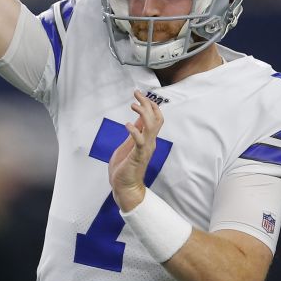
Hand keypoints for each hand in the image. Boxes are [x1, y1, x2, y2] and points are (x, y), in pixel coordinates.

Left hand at [110, 91, 163, 211]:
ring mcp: (145, 149)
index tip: (140, 94)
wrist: (124, 187)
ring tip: (133, 105)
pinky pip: (140, 141)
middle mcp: (150, 142)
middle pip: (155, 118)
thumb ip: (135, 133)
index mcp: (147, 139)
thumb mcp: (129, 144)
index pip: (155, 118)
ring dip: (143, 113)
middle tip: (137, 93)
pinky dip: (135, 131)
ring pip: (151, 126)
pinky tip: (127, 124)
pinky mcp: (138, 156)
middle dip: (147, 103)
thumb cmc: (124, 168)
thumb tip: (137, 119)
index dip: (150, 104)